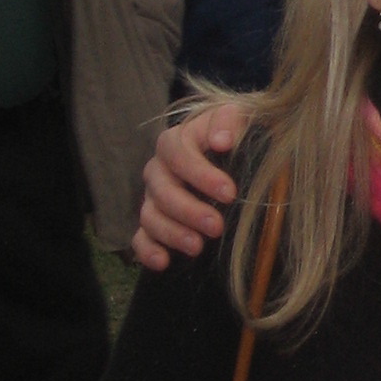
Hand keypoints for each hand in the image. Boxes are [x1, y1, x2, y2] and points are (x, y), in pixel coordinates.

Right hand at [135, 104, 244, 270]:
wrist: (235, 155)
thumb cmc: (237, 137)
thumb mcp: (240, 119)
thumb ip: (230, 120)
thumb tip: (222, 141)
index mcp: (177, 141)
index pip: (177, 152)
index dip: (200, 173)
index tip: (229, 192)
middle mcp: (160, 169)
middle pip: (162, 189)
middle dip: (189, 210)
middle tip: (216, 226)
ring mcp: (153, 197)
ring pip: (150, 215)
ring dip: (172, 232)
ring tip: (198, 247)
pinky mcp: (152, 222)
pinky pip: (140, 237)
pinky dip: (147, 250)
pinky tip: (163, 262)